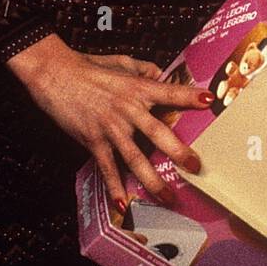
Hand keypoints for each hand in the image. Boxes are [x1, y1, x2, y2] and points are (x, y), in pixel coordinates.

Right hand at [7, 33, 213, 208]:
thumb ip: (144, 70)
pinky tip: (124, 203)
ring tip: (169, 197)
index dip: (189, 96)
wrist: (56, 75)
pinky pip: (107, 167)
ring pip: (135, 158)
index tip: (210, 100)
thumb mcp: (122, 62)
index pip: (169, 91)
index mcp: (138, 88)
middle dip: (179, 152)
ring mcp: (111, 127)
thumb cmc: (89, 67)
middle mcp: (128, 109)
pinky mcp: (93, 140)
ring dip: (153, 180)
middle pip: (158, 133)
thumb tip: (161, 73)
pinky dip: (115, 186)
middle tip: (197, 167)